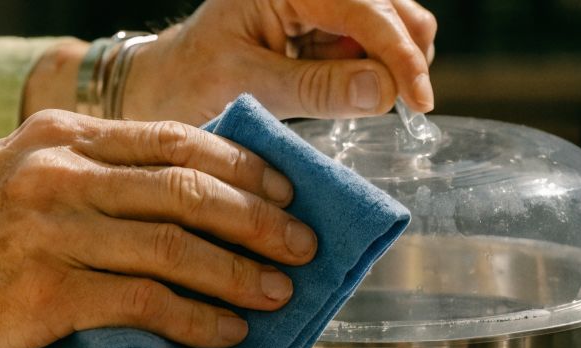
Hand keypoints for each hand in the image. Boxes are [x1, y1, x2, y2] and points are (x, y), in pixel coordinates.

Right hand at [0, 110, 318, 347]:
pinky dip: (196, 320)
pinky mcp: (51, 293)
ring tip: (278, 293)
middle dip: (258, 220)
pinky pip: (147, 303)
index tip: (281, 191)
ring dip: (240, 273)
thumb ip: (82, 169)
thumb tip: (167, 187)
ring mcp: (56, 231)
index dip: (240, 167)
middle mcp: (62, 174)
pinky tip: (225, 332)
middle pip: (189, 189)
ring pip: (177, 247)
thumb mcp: (10, 170)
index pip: (175, 140)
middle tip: (301, 245)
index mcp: (61, 137)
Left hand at [126, 0, 435, 124]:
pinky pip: (365, 47)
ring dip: (390, 64)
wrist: (160, 87)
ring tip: (368, 102)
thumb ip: (317, 89)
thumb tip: (385, 90)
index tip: (420, 99)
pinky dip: (371, 72)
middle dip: (404, 53)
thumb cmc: (189, 82)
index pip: (363, 8)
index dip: (399, 53)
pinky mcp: (319, 28)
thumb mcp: (248, 87)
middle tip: (410, 105)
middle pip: (389, 7)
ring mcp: (316, 6)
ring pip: (386, 26)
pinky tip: (350, 95)